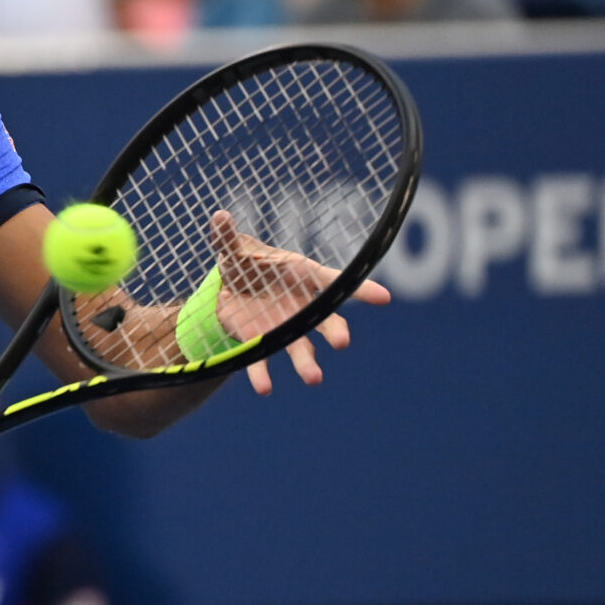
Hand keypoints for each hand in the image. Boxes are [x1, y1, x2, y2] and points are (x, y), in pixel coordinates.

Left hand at [204, 209, 390, 395]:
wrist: (229, 289)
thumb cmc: (244, 262)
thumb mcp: (232, 247)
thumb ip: (227, 236)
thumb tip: (219, 216)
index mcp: (302, 275)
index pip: (333, 281)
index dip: (360, 289)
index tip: (384, 298)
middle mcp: (301, 305)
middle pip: (324, 319)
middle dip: (334, 330)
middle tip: (342, 342)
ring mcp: (284, 328)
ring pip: (301, 346)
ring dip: (307, 362)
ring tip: (314, 378)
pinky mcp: (262, 343)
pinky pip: (263, 361)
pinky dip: (263, 374)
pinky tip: (264, 388)